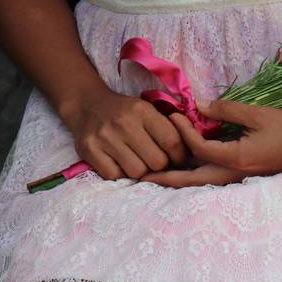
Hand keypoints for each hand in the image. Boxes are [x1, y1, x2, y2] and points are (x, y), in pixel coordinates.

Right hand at [59, 84, 191, 179]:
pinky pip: (115, 176)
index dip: (179, 156)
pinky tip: (120, 163)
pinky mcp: (89, 150)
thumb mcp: (148, 110)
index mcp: (143, 111)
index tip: (177, 159)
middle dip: (160, 165)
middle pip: (157, 162)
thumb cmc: (126, 112)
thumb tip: (193, 154)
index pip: (172, 142)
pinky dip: (120, 174)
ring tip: (137, 161)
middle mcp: (124, 123)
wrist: (88, 105)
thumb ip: (169, 127)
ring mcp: (105, 137)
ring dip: (140, 171)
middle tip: (155, 161)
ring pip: (137, 172)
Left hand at [137, 99, 281, 187]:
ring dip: (178, 179)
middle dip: (165, 178)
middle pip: (192, 181)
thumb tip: (200, 106)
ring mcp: (242, 177)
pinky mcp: (247, 174)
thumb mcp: (258, 113)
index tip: (172, 116)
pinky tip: (186, 167)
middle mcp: (236, 174)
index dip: (183, 133)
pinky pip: (214, 177)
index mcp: (237, 159)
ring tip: (155, 176)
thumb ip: (227, 110)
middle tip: (138, 176)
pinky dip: (196, 174)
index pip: (199, 149)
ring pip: (202, 183)